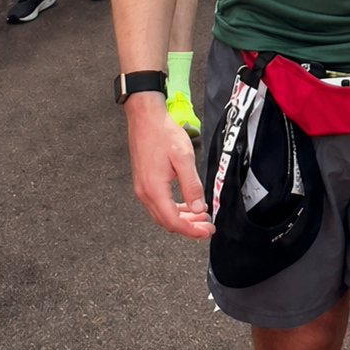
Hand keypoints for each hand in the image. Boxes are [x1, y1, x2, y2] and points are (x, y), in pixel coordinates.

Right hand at [124, 93, 214, 238]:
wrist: (145, 118)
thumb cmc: (162, 133)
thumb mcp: (183, 158)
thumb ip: (191, 185)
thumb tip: (198, 207)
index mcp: (154, 189)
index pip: (173, 221)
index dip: (192, 230)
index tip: (206, 231)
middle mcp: (144, 192)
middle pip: (167, 221)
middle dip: (189, 226)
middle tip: (207, 226)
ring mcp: (142, 187)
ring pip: (162, 213)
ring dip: (182, 217)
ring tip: (200, 215)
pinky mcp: (144, 181)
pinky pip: (159, 203)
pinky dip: (174, 207)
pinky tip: (186, 203)